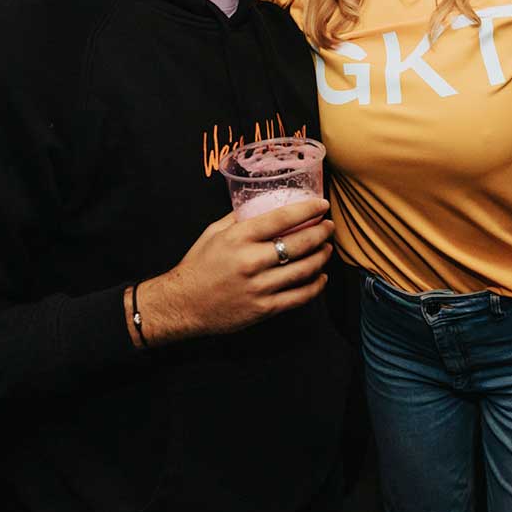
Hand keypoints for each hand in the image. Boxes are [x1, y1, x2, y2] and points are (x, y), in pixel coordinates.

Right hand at [133, 198, 333, 344]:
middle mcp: (251, 261)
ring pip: (304, 270)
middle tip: (329, 226)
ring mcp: (259, 287)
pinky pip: (299, 297)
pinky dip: (315, 285)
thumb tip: (262, 202)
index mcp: (239, 237)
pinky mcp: (264, 308)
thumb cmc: (198, 265)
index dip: (308, 210)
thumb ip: (239, 218)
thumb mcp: (214, 233)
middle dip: (321, 232)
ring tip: (327, 248)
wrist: (182, 304)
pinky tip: (321, 277)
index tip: (322, 205)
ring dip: (322, 257)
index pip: (282, 218)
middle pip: (300, 243)